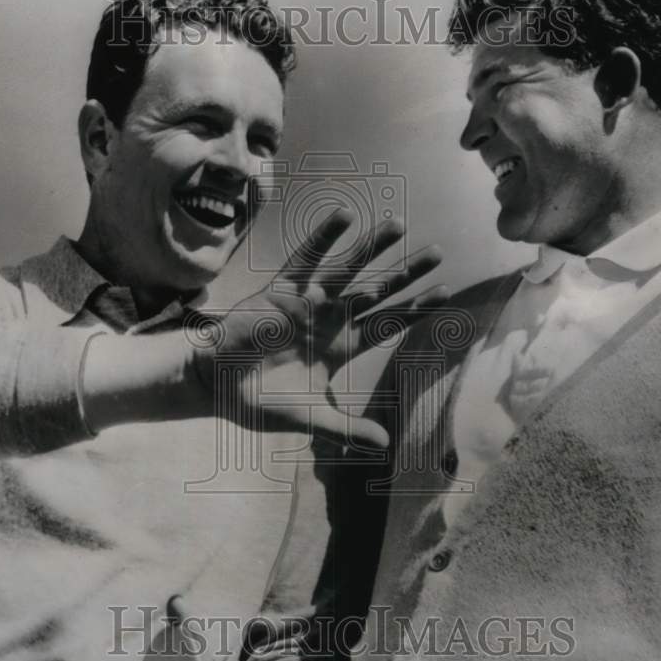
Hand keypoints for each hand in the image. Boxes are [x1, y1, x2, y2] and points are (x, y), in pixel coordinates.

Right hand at [190, 209, 446, 447]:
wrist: (216, 386)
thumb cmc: (260, 402)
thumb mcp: (310, 418)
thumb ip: (345, 429)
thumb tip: (385, 445)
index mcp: (341, 347)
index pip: (386, 323)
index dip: (414, 309)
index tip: (445, 293)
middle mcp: (330, 319)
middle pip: (377, 292)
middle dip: (406, 273)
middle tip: (437, 253)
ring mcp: (307, 301)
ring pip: (348, 270)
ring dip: (372, 247)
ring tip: (399, 224)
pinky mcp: (281, 289)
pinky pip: (306, 258)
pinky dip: (324, 238)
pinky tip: (344, 216)